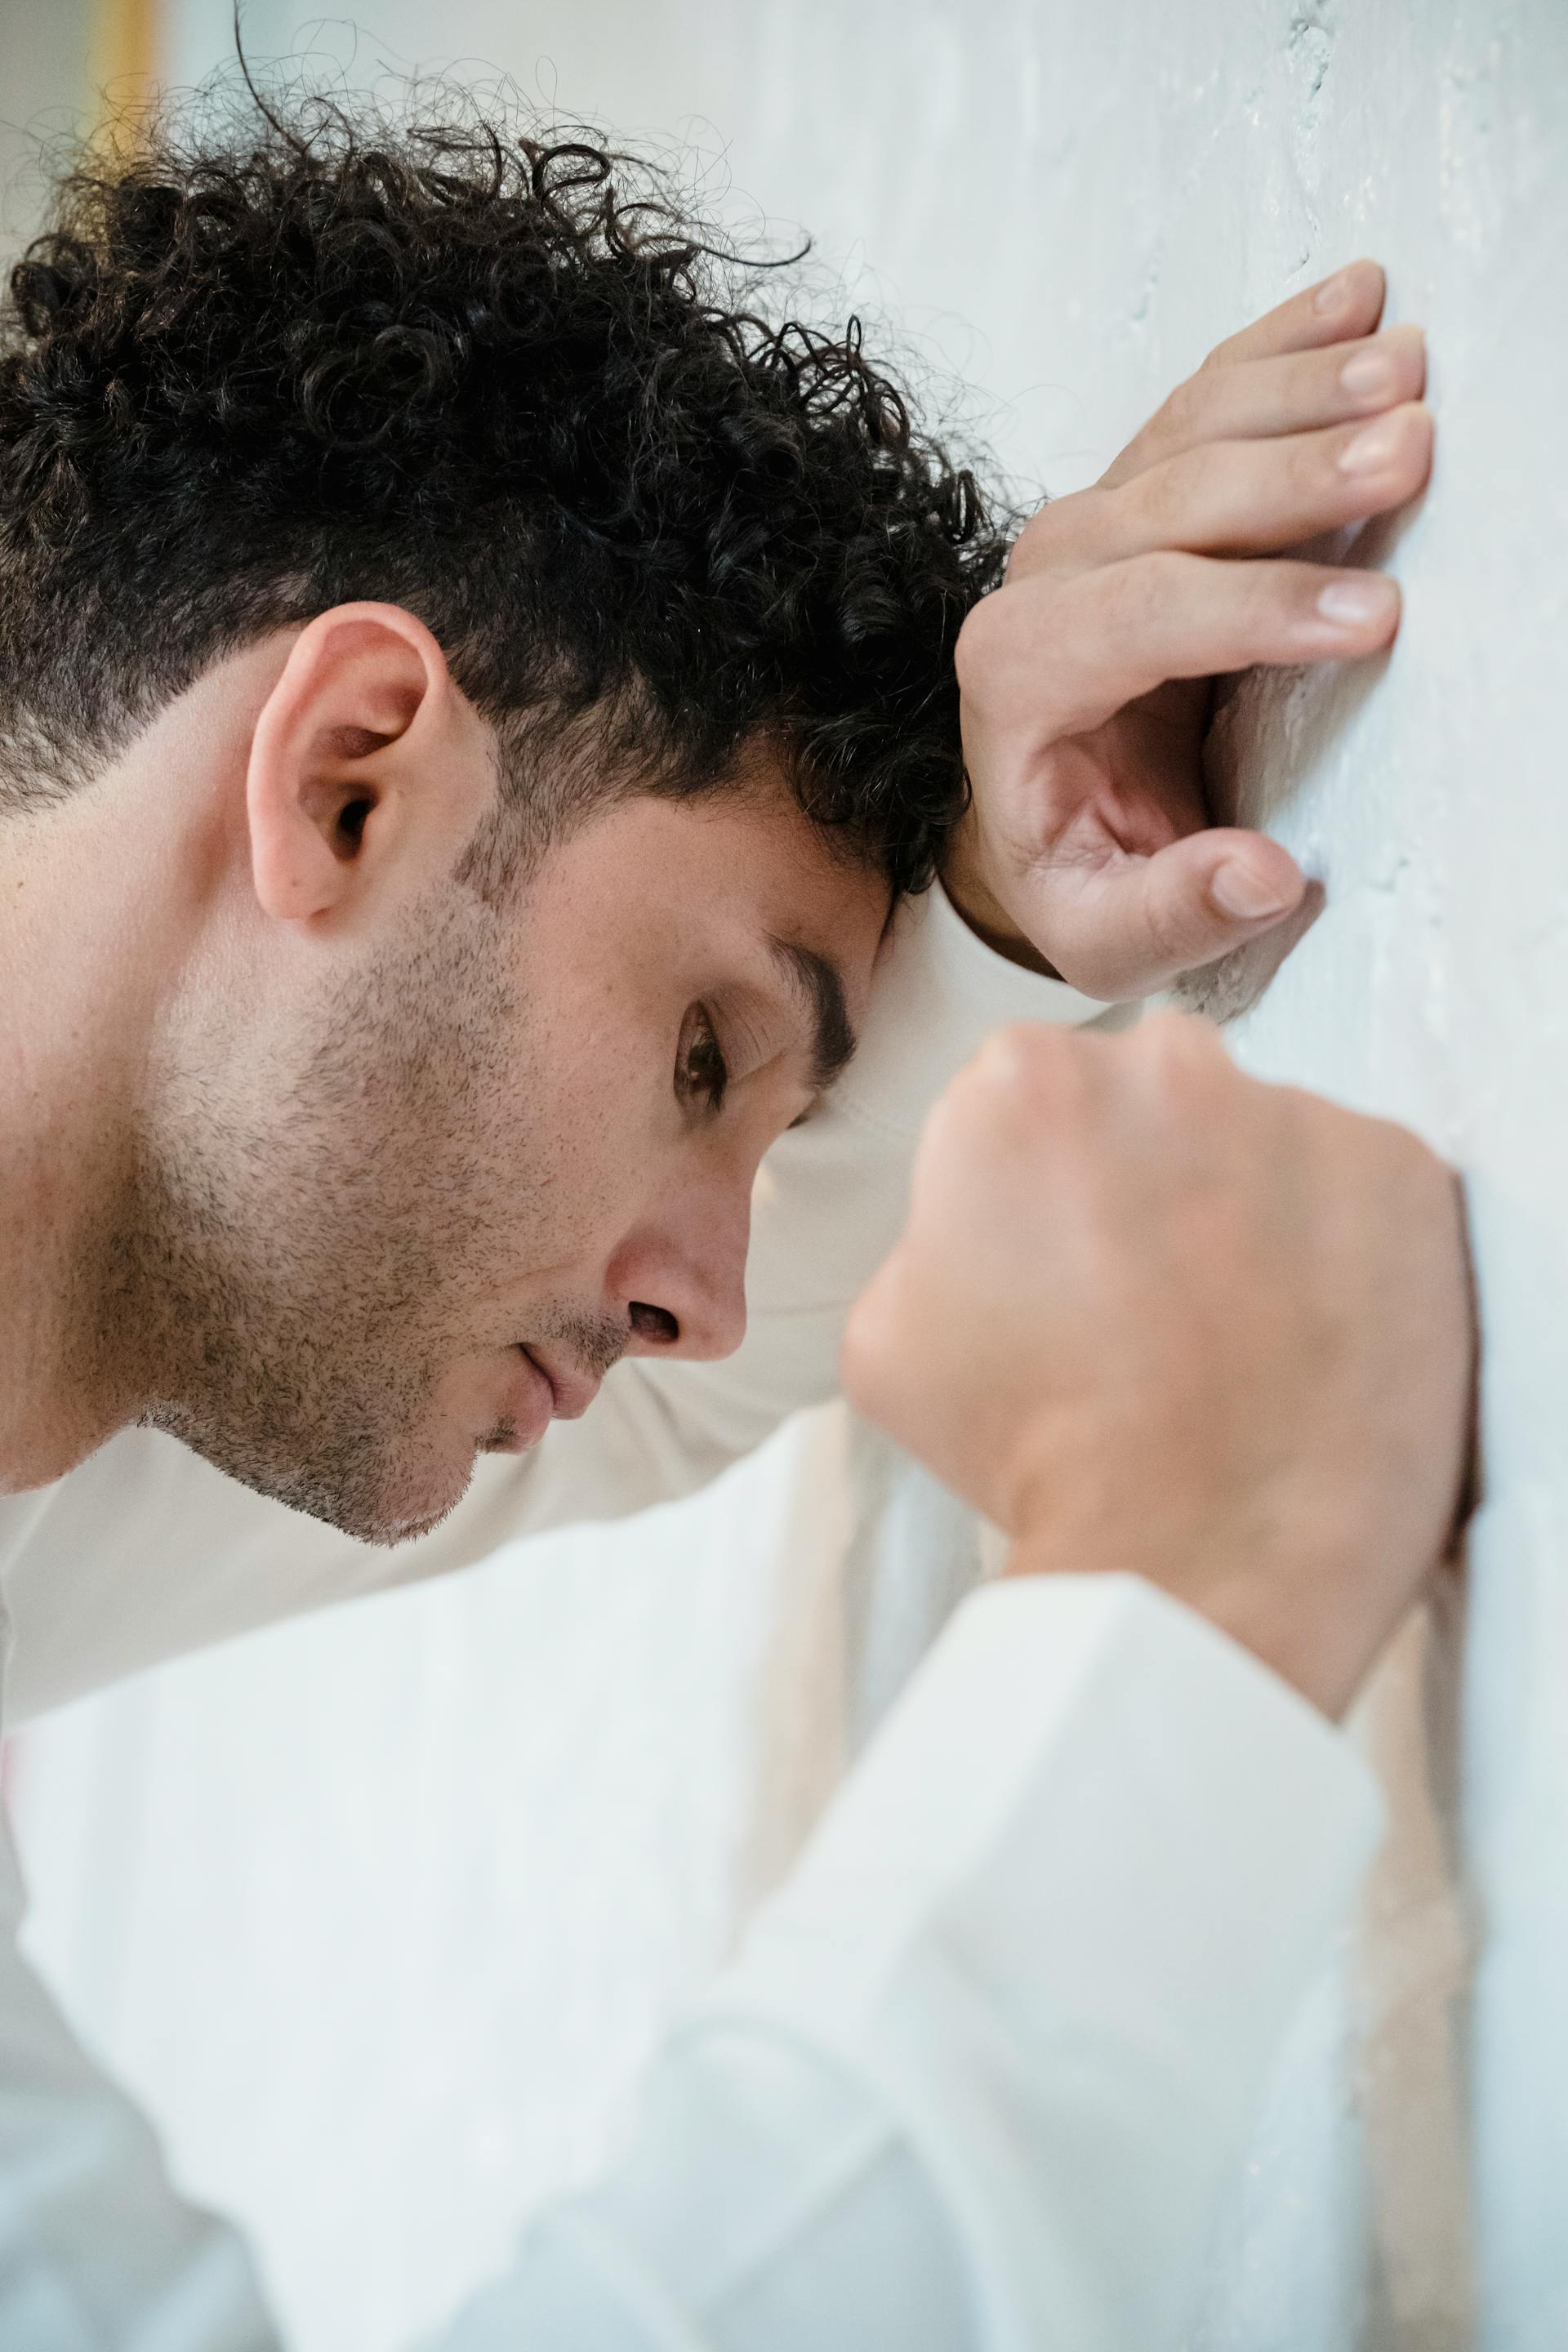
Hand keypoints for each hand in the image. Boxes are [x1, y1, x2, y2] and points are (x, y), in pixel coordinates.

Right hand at [842, 1014, 1473, 1718]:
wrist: (1196, 1558)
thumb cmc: (1037, 1455)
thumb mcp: (889, 1335)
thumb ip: (933, 1234)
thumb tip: (982, 1226)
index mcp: (1021, 1083)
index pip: (1030, 1096)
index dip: (1043, 1186)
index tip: (1063, 1258)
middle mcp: (1164, 1064)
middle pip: (1153, 1098)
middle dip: (1150, 1172)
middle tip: (1151, 1294)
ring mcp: (1298, 1111)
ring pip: (1265, 1141)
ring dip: (1252, 1208)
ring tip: (1242, 1333)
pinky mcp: (1403, 1172)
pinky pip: (1365, 1191)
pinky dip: (1349, 1251)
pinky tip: (1314, 1340)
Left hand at [944, 261, 1430, 999]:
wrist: (1038, 817)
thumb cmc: (1076, 870)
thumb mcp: (1100, 934)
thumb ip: (1169, 914)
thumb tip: (1264, 875)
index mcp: (1016, 676)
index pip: (1142, 619)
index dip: (1258, 610)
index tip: (1376, 613)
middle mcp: (1041, 577)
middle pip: (1174, 500)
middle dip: (1297, 474)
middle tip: (1413, 447)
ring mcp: (1088, 519)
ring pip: (1194, 428)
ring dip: (1303, 388)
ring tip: (1410, 366)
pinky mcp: (1137, 488)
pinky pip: (1208, 398)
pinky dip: (1282, 346)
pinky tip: (1357, 298)